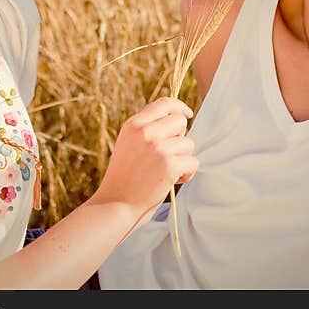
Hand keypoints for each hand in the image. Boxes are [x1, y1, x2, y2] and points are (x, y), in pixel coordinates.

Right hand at [93, 97, 198, 216]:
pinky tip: (173, 181)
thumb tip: (178, 121)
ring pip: (188, 143)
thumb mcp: (128, 144)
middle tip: (169, 156)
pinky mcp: (169, 164)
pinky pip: (193, 162)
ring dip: (183, 159)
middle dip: (180, 138)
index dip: (179, 107)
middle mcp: (145, 132)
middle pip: (180, 121)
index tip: (188, 113)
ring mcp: (158, 147)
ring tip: (167, 172)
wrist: (115, 204)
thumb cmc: (124, 178)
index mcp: (133, 125)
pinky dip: (187, 174)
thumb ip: (146, 130)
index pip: (164, 103)